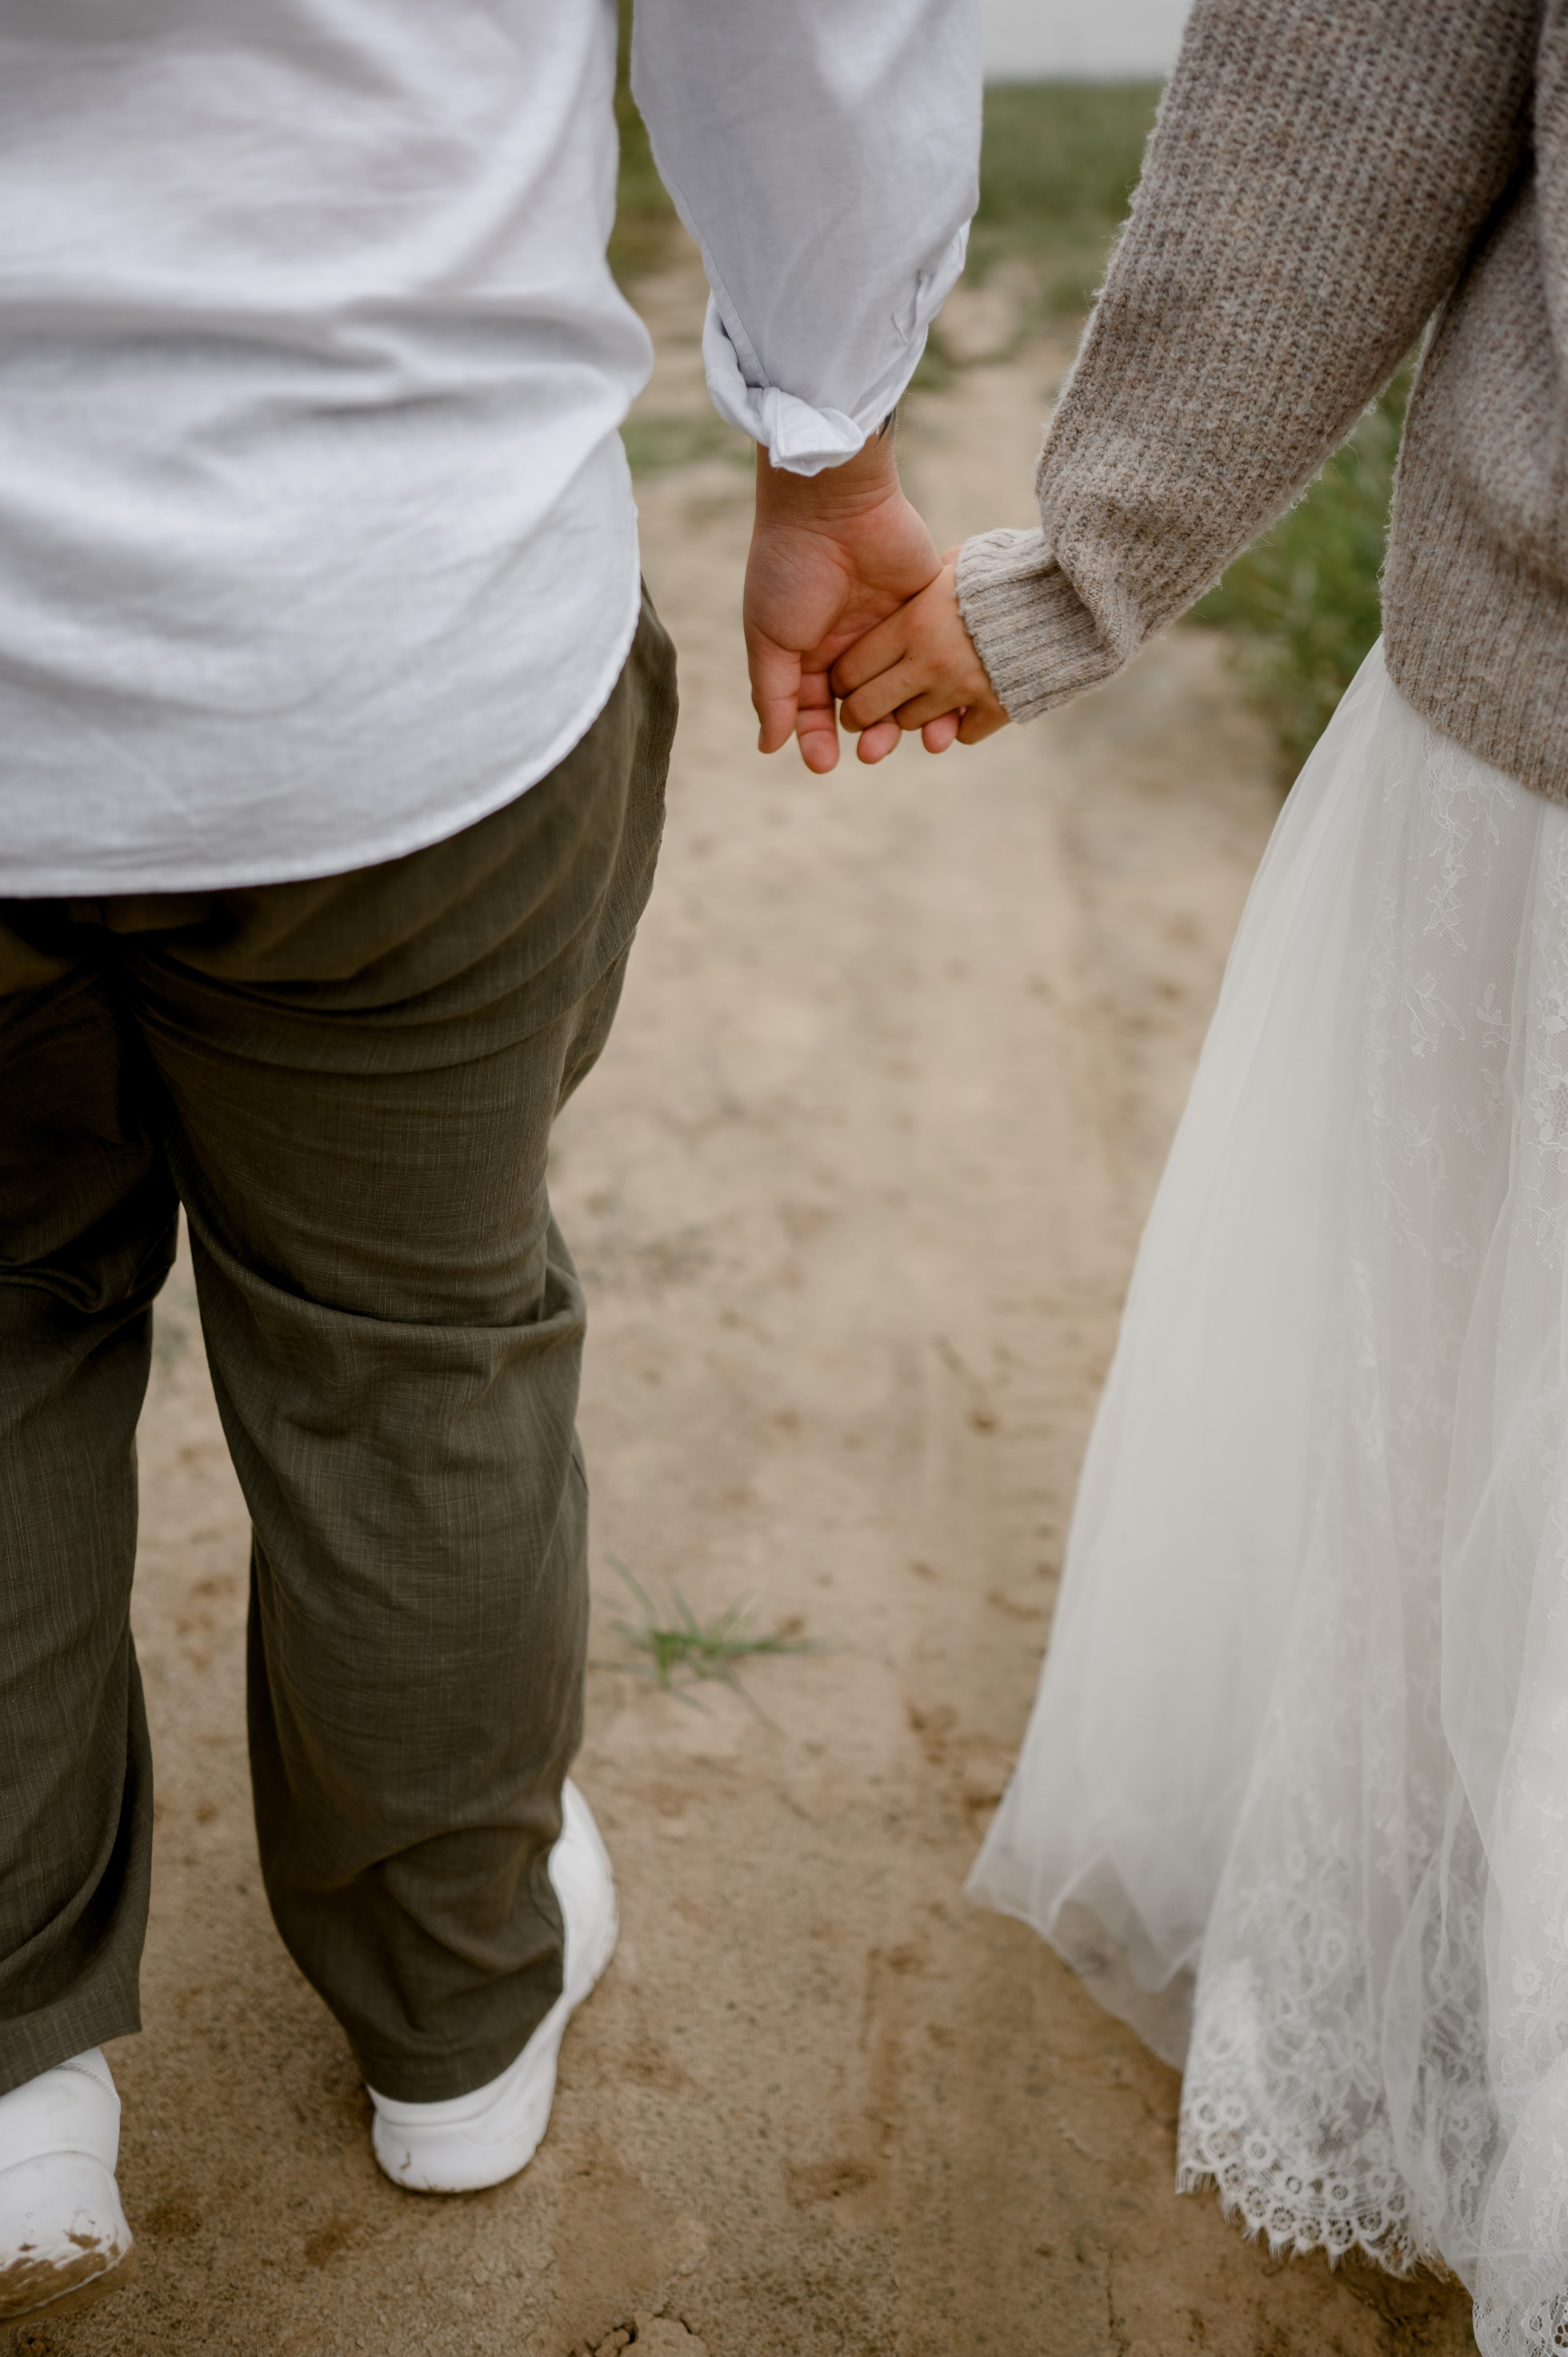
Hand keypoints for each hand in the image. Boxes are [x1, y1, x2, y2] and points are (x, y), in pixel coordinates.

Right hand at [744, 436, 962, 772]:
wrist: (833, 503)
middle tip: (874, 752)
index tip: (825, 761)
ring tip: (920, 739)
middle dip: (871, 734)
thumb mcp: (770, 636)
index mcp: (809, 651)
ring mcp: (890, 627)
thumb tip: (769, 746)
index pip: (814, 710)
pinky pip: (938, 655)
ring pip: (906, 688)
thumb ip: (774, 693)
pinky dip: (947, 685)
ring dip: (913, 719)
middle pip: (865, 706)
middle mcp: (850, 644)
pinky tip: (951, 710)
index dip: (817, 738)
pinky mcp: (926, 609)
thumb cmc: (790, 568)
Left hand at [830, 551, 1009, 760]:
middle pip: (868, 709)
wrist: (1065, 592)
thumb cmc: (1003, 572)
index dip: (843, 681)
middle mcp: (929, 662)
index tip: (847, 682)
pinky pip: (963, 735)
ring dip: (912, 715)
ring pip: (910, 725)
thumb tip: (901, 586)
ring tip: (924, 696)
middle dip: (861, 715)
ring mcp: (962, 689)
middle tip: (865, 712)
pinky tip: (967, 705)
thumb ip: (919, 586)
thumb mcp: (952, 566)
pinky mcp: (996, 707)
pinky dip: (962, 724)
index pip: (850, 670)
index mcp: (911, 623)